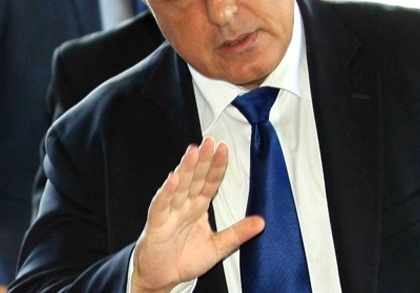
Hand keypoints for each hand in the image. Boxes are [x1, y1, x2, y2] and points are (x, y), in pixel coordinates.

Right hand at [131, 138, 263, 292]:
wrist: (161, 277)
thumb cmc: (184, 259)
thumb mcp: (218, 247)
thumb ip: (238, 233)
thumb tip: (261, 223)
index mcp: (198, 207)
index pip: (210, 182)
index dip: (217, 166)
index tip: (224, 149)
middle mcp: (184, 205)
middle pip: (195, 178)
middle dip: (203, 160)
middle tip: (210, 141)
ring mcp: (170, 211)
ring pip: (179, 186)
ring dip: (186, 168)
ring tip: (193, 152)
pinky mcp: (157, 222)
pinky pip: (162, 204)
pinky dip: (167, 191)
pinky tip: (174, 178)